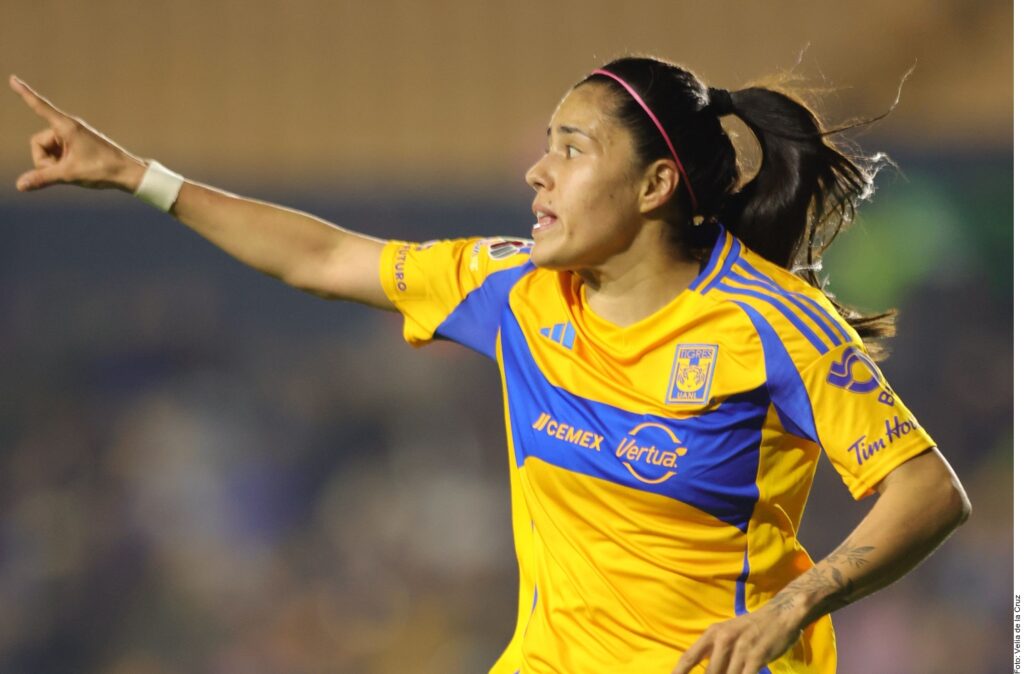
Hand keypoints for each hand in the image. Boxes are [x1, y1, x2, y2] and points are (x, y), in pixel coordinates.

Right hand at [9, 74, 145, 191]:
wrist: (128, 173)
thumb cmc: (103, 170)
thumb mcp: (69, 174)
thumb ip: (42, 178)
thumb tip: (20, 185)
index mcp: (66, 127)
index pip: (40, 107)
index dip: (24, 94)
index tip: (12, 79)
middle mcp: (68, 127)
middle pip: (38, 143)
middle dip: (44, 160)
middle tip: (63, 170)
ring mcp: (72, 136)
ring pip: (47, 150)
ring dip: (53, 163)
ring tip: (73, 170)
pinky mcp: (76, 145)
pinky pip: (57, 153)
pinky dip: (60, 163)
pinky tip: (74, 170)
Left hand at [671, 606, 801, 673]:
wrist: (780, 615)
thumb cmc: (750, 628)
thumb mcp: (727, 633)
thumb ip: (714, 652)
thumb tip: (705, 671)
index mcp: (712, 633)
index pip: (689, 657)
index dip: (678, 672)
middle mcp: (723, 640)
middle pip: (709, 673)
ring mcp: (740, 648)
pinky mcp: (757, 656)